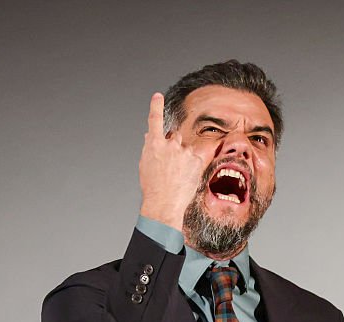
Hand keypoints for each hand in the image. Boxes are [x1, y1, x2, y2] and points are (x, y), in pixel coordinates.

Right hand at [138, 92, 211, 230]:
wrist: (164, 203)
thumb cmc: (152, 187)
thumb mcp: (145, 164)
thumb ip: (150, 148)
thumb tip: (150, 135)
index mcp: (154, 144)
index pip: (154, 120)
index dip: (156, 107)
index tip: (157, 96)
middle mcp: (170, 144)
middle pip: (175, 137)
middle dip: (174, 146)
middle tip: (171, 165)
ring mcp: (184, 151)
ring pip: (186, 149)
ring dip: (184, 157)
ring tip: (179, 175)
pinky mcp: (197, 160)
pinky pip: (197, 157)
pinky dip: (194, 164)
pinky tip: (188, 176)